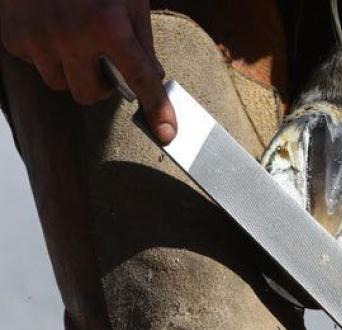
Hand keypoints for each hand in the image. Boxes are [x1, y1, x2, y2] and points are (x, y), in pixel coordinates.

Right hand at [0, 0, 175, 142]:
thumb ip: (142, 40)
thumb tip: (153, 77)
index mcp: (108, 24)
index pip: (140, 78)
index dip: (157, 108)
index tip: (167, 133)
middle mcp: (71, 36)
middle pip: (90, 95)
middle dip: (101, 87)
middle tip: (106, 64)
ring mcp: (38, 38)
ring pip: (60, 83)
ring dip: (72, 71)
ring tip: (76, 39)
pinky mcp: (12, 37)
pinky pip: (36, 64)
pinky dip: (47, 54)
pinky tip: (52, 27)